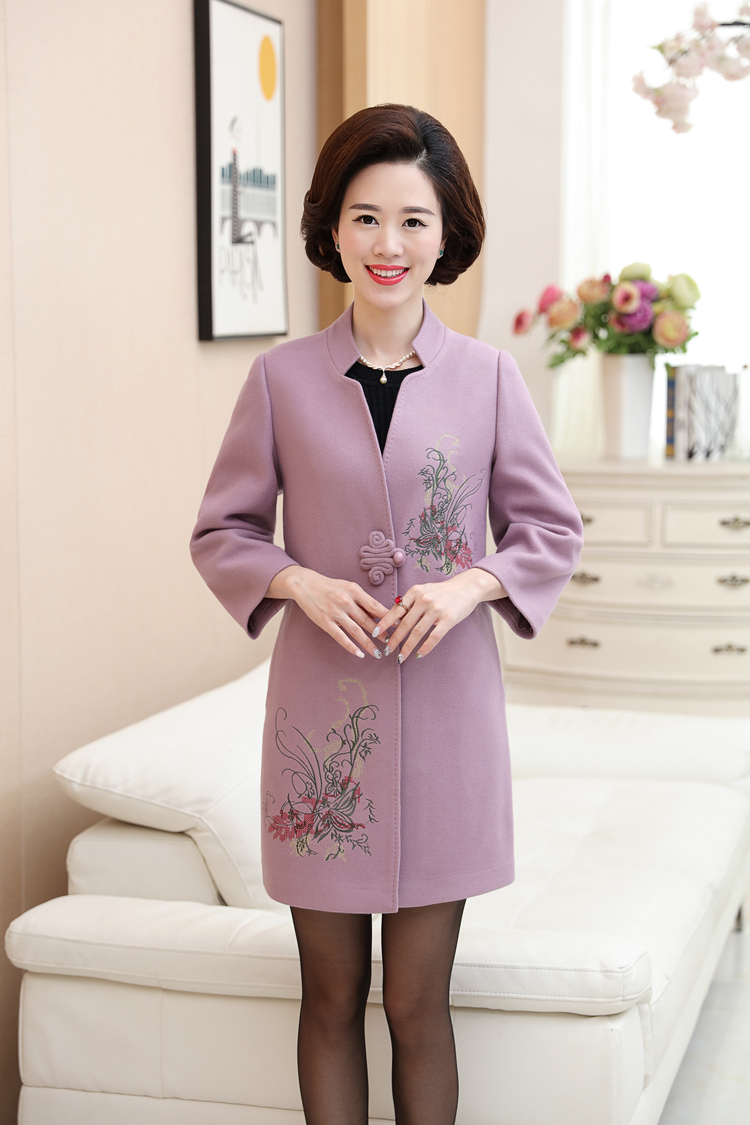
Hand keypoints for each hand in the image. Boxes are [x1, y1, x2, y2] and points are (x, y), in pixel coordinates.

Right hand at [266, 565, 389, 658]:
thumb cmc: (330, 586)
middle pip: (368, 621)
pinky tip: (359, 654)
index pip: (375, 606)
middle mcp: (346, 601)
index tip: (399, 626)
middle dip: (381, 634)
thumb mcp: (348, 587)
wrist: (305, 584)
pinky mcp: (325, 622)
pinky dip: (351, 647)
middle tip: (392, 643)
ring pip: (356, 631)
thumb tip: (380, 613)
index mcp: (354, 590)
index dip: (388, 618)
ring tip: (378, 653)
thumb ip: (362, 600)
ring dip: (368, 644)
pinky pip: (340, 637)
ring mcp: (335, 612)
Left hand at [373, 568, 506, 661]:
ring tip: (400, 657)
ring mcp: (437, 609)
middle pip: (404, 624)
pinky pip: (434, 637)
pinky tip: (418, 655)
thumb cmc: (442, 591)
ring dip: (407, 647)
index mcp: (415, 592)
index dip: (384, 623)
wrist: (467, 587)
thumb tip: (392, 618)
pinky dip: (425, 648)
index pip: (396, 610)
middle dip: (394, 639)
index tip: (374, 633)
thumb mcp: (423, 590)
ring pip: (417, 633)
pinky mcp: (448, 619)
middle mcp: (424, 600)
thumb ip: (410, 602)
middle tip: (386, 650)